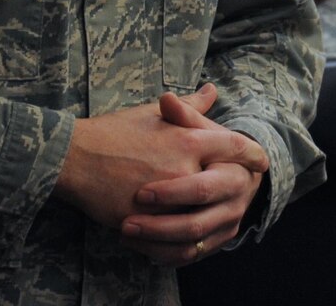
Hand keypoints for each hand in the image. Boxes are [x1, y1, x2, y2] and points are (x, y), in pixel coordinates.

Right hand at [54, 83, 264, 244]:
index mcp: (187, 140)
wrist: (72, 157)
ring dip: (209, 222)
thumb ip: (188, 108)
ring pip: (200, 219)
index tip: (262, 160)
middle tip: (247, 192)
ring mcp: (164, 199)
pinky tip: (182, 242)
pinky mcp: (143, 222)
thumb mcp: (152, 114)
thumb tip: (212, 91)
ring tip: (214, 223)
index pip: (234, 146)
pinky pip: (171, 242)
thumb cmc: (112, 132)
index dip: (252, 153)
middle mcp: (182, 168)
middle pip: (224, 186)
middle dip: (239, 189)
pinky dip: (179, 245)